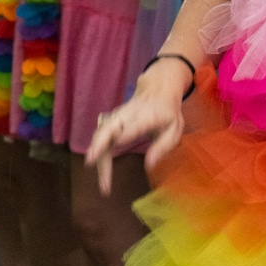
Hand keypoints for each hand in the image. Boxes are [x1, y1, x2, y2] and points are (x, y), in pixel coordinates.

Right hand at [86, 61, 191, 192]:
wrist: (158, 89)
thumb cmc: (168, 112)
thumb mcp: (175, 128)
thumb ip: (163, 146)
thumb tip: (149, 165)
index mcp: (148, 116)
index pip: (135, 124)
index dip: (126, 133)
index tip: (117, 143)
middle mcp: (129, 115)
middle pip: (109, 127)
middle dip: (98, 142)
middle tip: (90, 161)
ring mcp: (118, 117)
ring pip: (101, 132)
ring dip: (96, 152)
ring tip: (99, 176)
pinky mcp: (111, 121)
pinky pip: (101, 136)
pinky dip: (97, 151)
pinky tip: (98, 167)